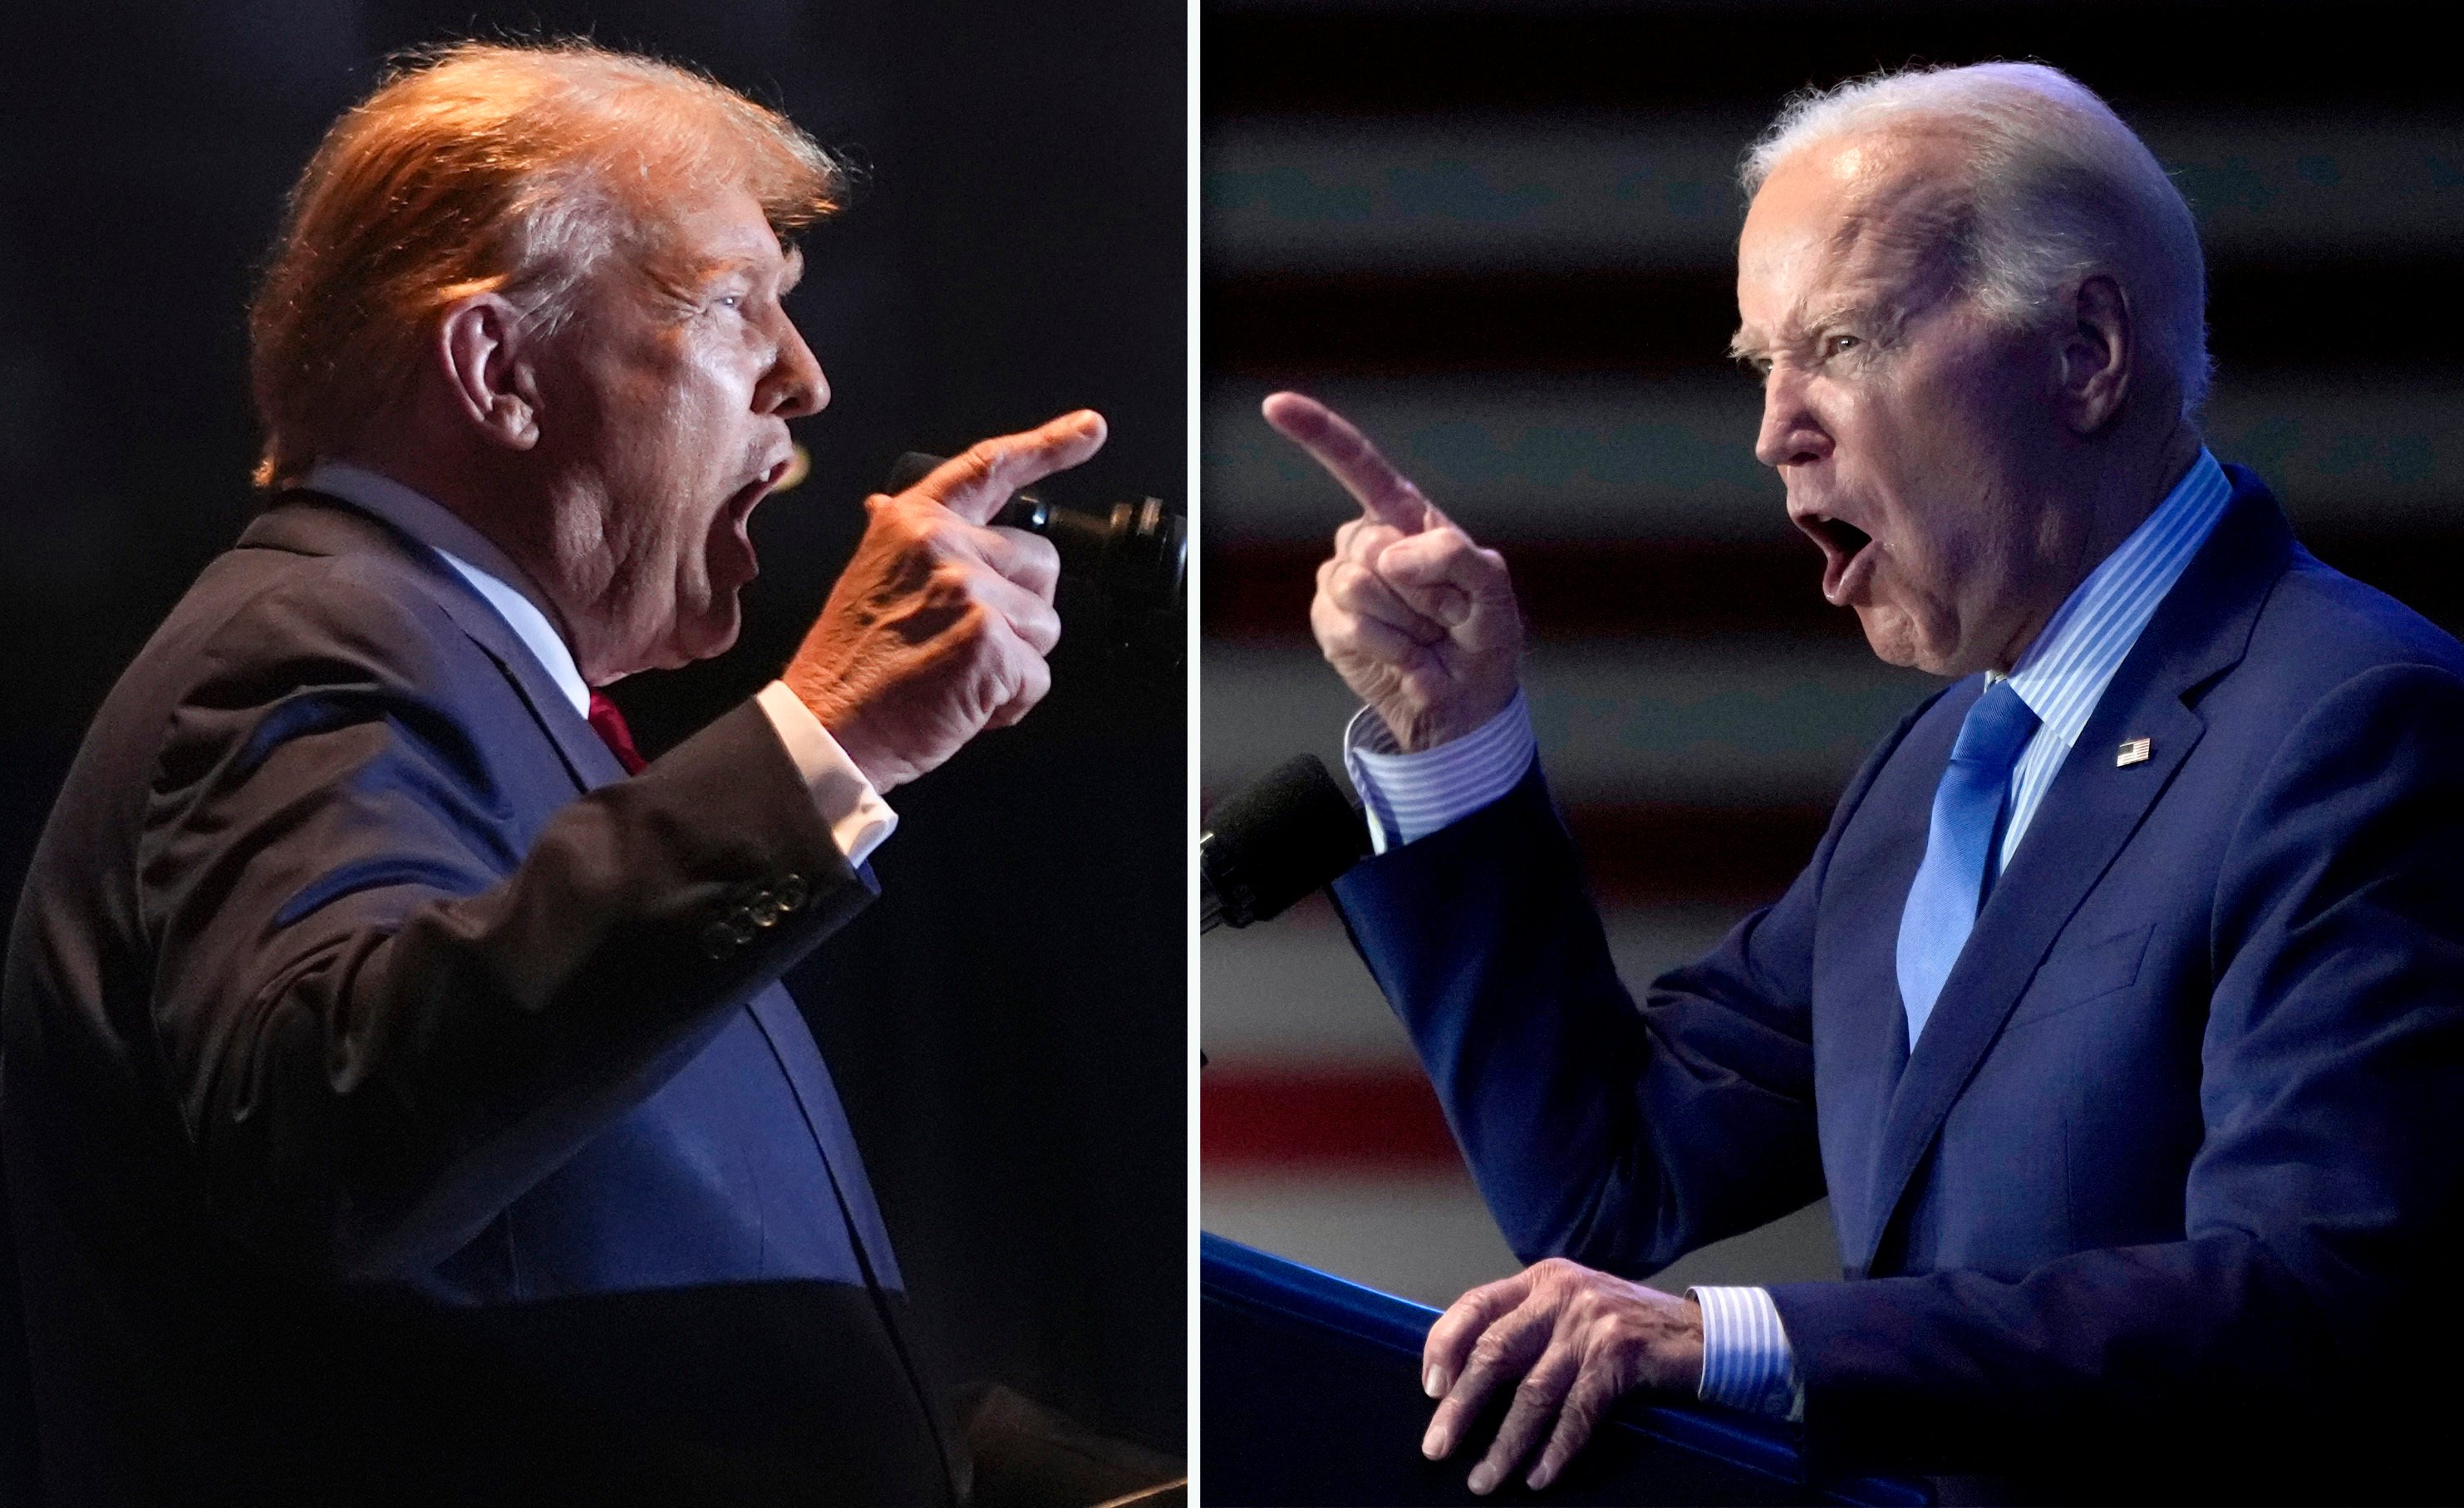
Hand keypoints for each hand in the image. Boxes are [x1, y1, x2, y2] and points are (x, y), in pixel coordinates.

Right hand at [785, 410, 1104, 790]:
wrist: (826, 727)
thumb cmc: (848, 667)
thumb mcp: (868, 579)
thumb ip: (904, 545)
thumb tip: (890, 506)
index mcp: (912, 523)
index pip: (989, 468)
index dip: (1047, 445)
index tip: (1089, 428)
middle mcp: (943, 545)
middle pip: (1042, 564)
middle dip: (1021, 611)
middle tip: (964, 643)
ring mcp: (970, 590)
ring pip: (1045, 624)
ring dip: (1015, 660)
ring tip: (955, 674)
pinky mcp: (991, 641)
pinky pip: (1038, 676)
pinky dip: (1011, 702)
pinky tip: (963, 703)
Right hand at [1263, 391, 1521, 751]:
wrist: (1463, 702)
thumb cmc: (1483, 636)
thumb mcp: (1494, 591)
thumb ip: (1455, 556)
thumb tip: (1389, 555)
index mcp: (1407, 517)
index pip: (1358, 466)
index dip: (1316, 433)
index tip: (1274, 404)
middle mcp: (1369, 542)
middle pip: (1367, 541)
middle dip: (1417, 586)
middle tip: (1445, 614)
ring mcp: (1342, 582)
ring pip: (1355, 584)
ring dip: (1403, 621)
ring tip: (1425, 636)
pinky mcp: (1328, 622)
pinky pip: (1345, 624)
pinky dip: (1386, 646)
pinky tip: (1405, 656)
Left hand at [1420, 1257, 1703, 1495]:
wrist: (1703, 1333)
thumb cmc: (1629, 1329)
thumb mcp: (1573, 1309)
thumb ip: (1528, 1327)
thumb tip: (1465, 1377)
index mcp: (1541, 1280)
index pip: (1475, 1305)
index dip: (1444, 1346)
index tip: (1429, 1389)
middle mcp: (1562, 1294)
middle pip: (1494, 1352)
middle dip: (1461, 1407)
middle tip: (1436, 1447)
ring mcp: (1592, 1323)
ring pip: (1533, 1392)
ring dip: (1504, 1444)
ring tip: (1484, 1480)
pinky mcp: (1622, 1355)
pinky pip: (1578, 1412)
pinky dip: (1555, 1450)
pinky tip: (1539, 1477)